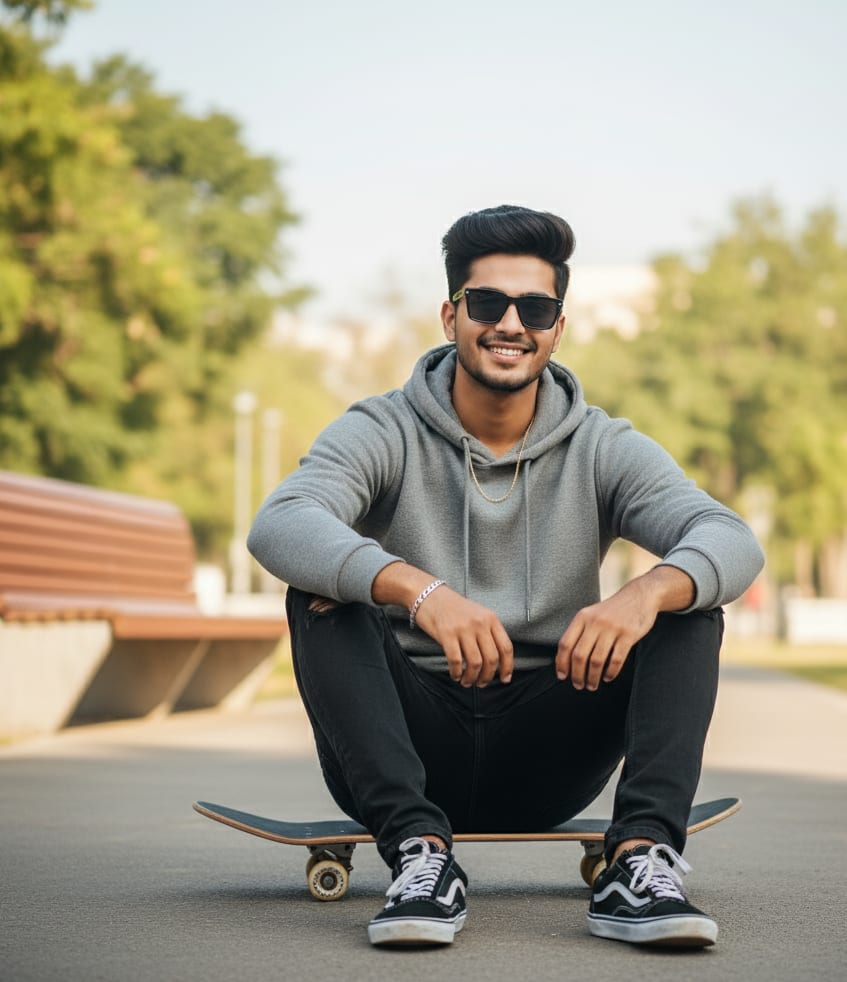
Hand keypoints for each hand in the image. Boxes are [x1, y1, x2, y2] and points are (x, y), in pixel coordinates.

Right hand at [413, 586, 513, 687]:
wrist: (428, 594)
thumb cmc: (453, 608)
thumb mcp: (477, 614)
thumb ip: (488, 632)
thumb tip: (496, 661)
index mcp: (491, 618)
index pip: (506, 647)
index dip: (508, 667)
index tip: (505, 679)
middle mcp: (479, 623)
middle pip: (492, 658)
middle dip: (488, 676)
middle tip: (482, 683)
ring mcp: (463, 628)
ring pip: (475, 663)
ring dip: (472, 678)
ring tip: (467, 682)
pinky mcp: (446, 634)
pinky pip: (456, 660)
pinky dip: (456, 673)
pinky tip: (455, 675)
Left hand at [555, 566, 694, 690]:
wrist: (639, 596)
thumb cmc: (612, 611)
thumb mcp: (592, 614)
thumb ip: (580, 632)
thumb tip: (566, 660)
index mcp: (582, 617)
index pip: (565, 643)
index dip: (562, 663)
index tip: (562, 676)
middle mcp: (595, 622)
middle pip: (579, 655)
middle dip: (577, 675)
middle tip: (579, 685)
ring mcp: (612, 628)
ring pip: (596, 660)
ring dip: (592, 677)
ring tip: (592, 685)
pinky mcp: (629, 635)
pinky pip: (616, 660)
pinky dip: (610, 672)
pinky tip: (607, 677)